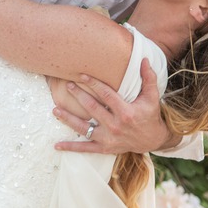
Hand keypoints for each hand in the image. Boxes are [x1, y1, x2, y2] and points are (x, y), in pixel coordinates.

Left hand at [52, 58, 175, 153]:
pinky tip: (57, 145)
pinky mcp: (104, 148)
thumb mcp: (152, 97)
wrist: (153, 140)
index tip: (82, 75)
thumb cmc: (150, 115)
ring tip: (55, 110)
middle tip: (67, 85)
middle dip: (78, 96)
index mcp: (126, 112)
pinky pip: (85, 148)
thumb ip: (149, 78)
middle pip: (92, 108)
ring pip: (84, 128)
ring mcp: (108, 138)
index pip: (106, 95)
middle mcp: (115, 126)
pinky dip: (71, 147)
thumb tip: (144, 59)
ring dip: (68, 119)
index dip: (94, 84)